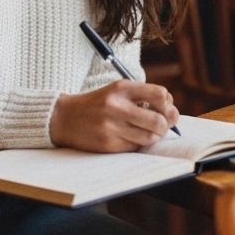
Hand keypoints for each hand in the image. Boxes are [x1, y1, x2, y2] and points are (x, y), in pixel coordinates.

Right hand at [49, 79, 179, 151]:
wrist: (64, 117)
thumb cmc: (97, 103)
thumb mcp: (116, 90)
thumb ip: (142, 96)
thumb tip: (170, 110)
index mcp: (121, 88)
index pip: (159, 94)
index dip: (168, 103)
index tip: (165, 107)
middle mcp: (117, 106)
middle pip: (158, 120)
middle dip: (166, 125)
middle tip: (163, 125)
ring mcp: (112, 127)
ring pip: (149, 137)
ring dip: (154, 136)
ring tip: (148, 131)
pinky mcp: (108, 144)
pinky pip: (135, 146)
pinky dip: (138, 143)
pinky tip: (131, 136)